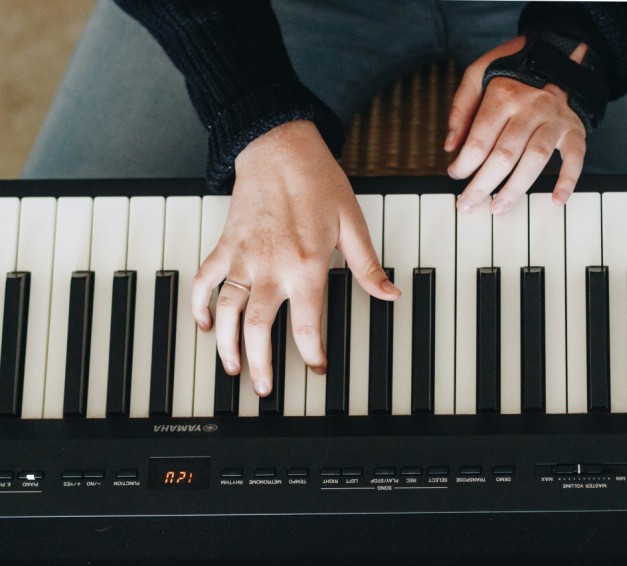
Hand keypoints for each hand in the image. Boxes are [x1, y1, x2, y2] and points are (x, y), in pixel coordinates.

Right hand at [192, 120, 399, 395]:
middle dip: (261, 365)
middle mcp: (270, 267)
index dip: (313, 355)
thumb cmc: (317, 181)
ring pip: (228, 313)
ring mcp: (243, 258)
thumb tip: (389, 294)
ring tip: (234, 369)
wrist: (279, 147)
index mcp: (306, 265)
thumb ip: (368, 266)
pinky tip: (205, 326)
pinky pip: (204, 281)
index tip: (318, 368)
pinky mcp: (225, 245)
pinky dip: (199, 306)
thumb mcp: (352, 224)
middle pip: (260, 330)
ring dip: (228, 346)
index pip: (308, 326)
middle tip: (264, 389)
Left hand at [445, 36, 588, 213]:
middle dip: (482, 184)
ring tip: (498, 207)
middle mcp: (531, 108)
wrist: (556, 54)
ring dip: (516, 189)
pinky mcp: (574, 129)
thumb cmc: (512, 71)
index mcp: (504, 95)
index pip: (480, 139)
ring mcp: (554, 120)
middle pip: (504, 154)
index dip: (464, 163)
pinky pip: (574, 157)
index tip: (455, 175)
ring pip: (535, 159)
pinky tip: (558, 199)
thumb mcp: (478, 74)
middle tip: (467, 204)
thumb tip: (450, 145)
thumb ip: (461, 108)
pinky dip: (568, 180)